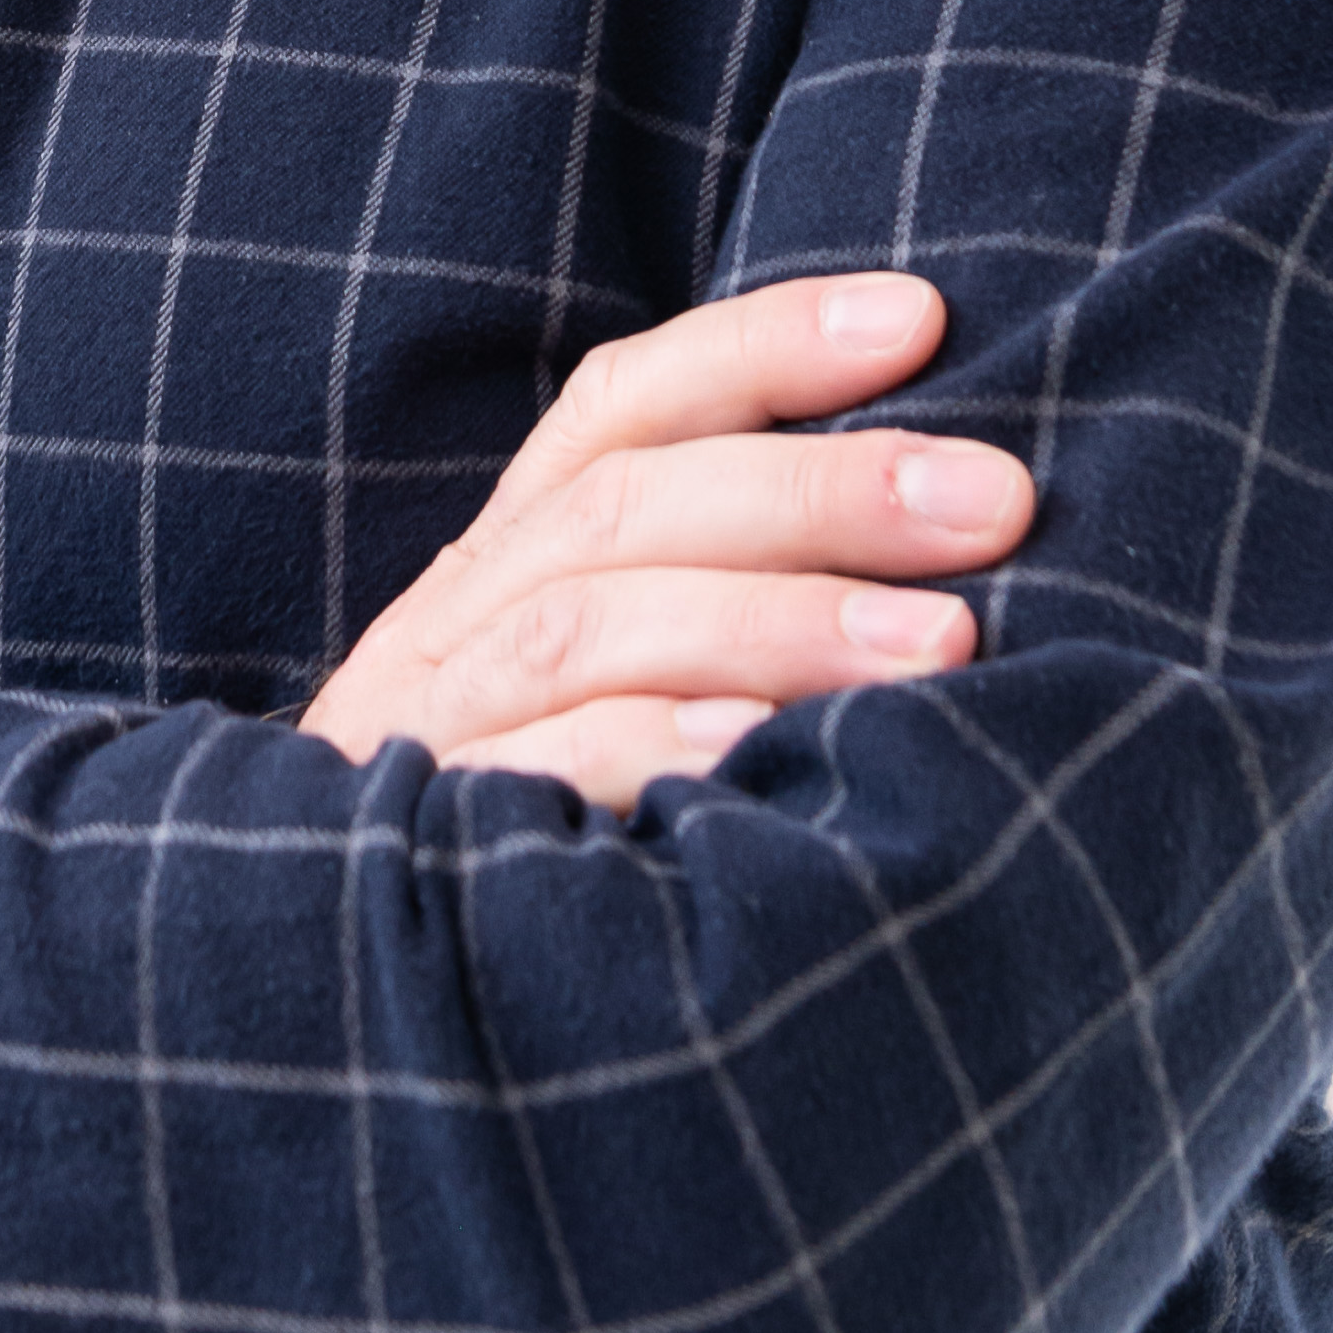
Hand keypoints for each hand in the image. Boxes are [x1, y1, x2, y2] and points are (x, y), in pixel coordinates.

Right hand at [299, 272, 1031, 814]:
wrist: (338, 1013)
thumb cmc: (545, 842)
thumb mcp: (613, 701)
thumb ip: (716, 608)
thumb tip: (939, 543)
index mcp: (507, 563)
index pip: (624, 407)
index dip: (764, 347)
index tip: (921, 319)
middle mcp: (459, 619)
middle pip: (633, 503)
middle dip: (824, 488)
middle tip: (993, 501)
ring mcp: (433, 724)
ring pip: (595, 619)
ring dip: (779, 618)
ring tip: (947, 643)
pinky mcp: (420, 839)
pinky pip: (539, 767)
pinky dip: (657, 744)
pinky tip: (769, 753)